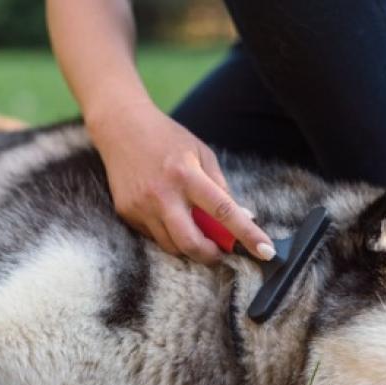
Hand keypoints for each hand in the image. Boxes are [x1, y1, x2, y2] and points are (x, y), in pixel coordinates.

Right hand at [90, 101, 274, 263]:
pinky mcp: (127, 213)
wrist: (120, 127)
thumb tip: (243, 217)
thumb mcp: (201, 153)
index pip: (224, 211)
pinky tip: (169, 215)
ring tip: (195, 230)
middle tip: (220, 252)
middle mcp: (163, 194)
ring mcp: (142, 206)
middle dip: (211, 256)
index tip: (265, 251)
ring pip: (172, 246)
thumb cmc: (167, 139)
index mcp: (187, 175)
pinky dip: (168, 234)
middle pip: (191, 243)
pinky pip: (154, 237)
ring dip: (189, 247)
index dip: (247, 234)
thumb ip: (220, 187)